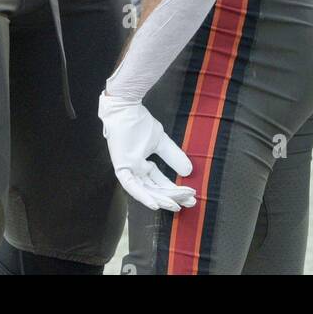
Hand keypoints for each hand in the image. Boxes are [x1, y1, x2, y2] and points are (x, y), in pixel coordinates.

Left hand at [98, 93, 195, 212]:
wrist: (126, 107)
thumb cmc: (139, 122)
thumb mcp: (160, 141)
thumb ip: (173, 156)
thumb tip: (189, 171)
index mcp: (143, 166)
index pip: (161, 184)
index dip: (176, 191)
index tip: (191, 196)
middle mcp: (135, 171)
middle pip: (155, 190)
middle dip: (172, 198)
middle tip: (190, 203)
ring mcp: (127, 170)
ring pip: (145, 191)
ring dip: (160, 199)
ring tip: (176, 205)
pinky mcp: (121, 167)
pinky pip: (131, 186)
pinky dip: (142, 196)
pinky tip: (154, 204)